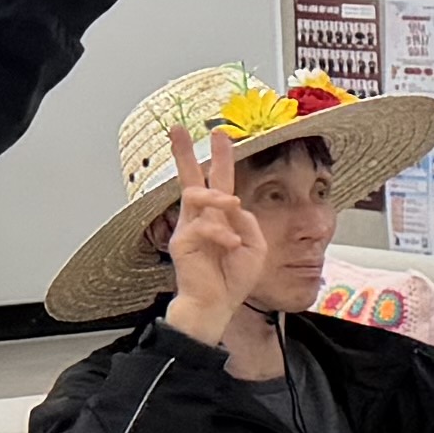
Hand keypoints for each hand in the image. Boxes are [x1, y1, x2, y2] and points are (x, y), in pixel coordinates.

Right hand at [157, 124, 265, 343]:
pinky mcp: (182, 241)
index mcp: (219, 216)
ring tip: (233, 204)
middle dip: (184, 152)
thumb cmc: (234, 277)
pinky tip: (232, 245)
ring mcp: (188, 227)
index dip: (219, 157)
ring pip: (195, 193)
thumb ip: (247, 220)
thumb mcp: (254, 244)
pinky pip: (202, 225)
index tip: (220, 134)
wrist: (217, 304)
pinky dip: (221, 233)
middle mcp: (201, 217)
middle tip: (178, 128)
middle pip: (190, 177)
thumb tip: (233, 204)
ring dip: (218, 196)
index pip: (217, 180)